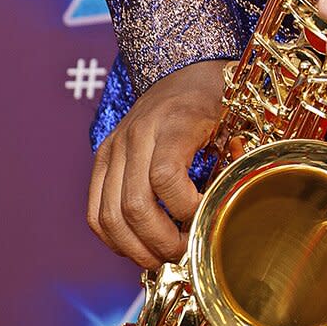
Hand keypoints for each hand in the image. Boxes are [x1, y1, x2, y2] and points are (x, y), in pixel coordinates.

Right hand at [87, 59, 228, 269]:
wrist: (185, 68)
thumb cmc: (213, 98)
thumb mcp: (232, 121)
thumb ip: (231, 162)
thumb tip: (226, 212)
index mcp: (173, 122)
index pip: (165, 177)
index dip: (185, 208)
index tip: (205, 216)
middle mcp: (137, 134)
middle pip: (134, 205)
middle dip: (160, 241)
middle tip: (183, 252)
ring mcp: (115, 146)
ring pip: (108, 216)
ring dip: (135, 248)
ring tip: (161, 257)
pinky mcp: (102, 157)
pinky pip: (94, 210)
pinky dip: (113, 237)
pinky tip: (136, 245)